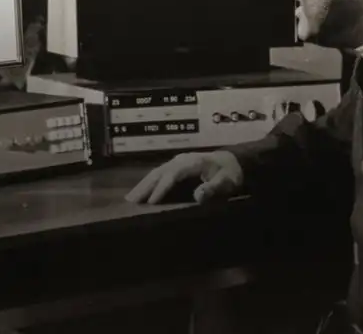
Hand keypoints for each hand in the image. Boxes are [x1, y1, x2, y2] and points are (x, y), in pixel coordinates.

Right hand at [125, 150, 243, 203]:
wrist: (233, 160)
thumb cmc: (230, 173)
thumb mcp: (227, 182)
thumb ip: (213, 188)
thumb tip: (197, 196)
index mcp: (192, 163)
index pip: (173, 175)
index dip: (162, 188)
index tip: (151, 202)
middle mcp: (181, 160)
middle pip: (159, 172)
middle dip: (145, 186)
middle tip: (130, 201)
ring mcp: (177, 161)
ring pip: (156, 172)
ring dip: (143, 185)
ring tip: (130, 198)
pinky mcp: (176, 166)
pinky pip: (159, 173)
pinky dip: (149, 182)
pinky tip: (141, 191)